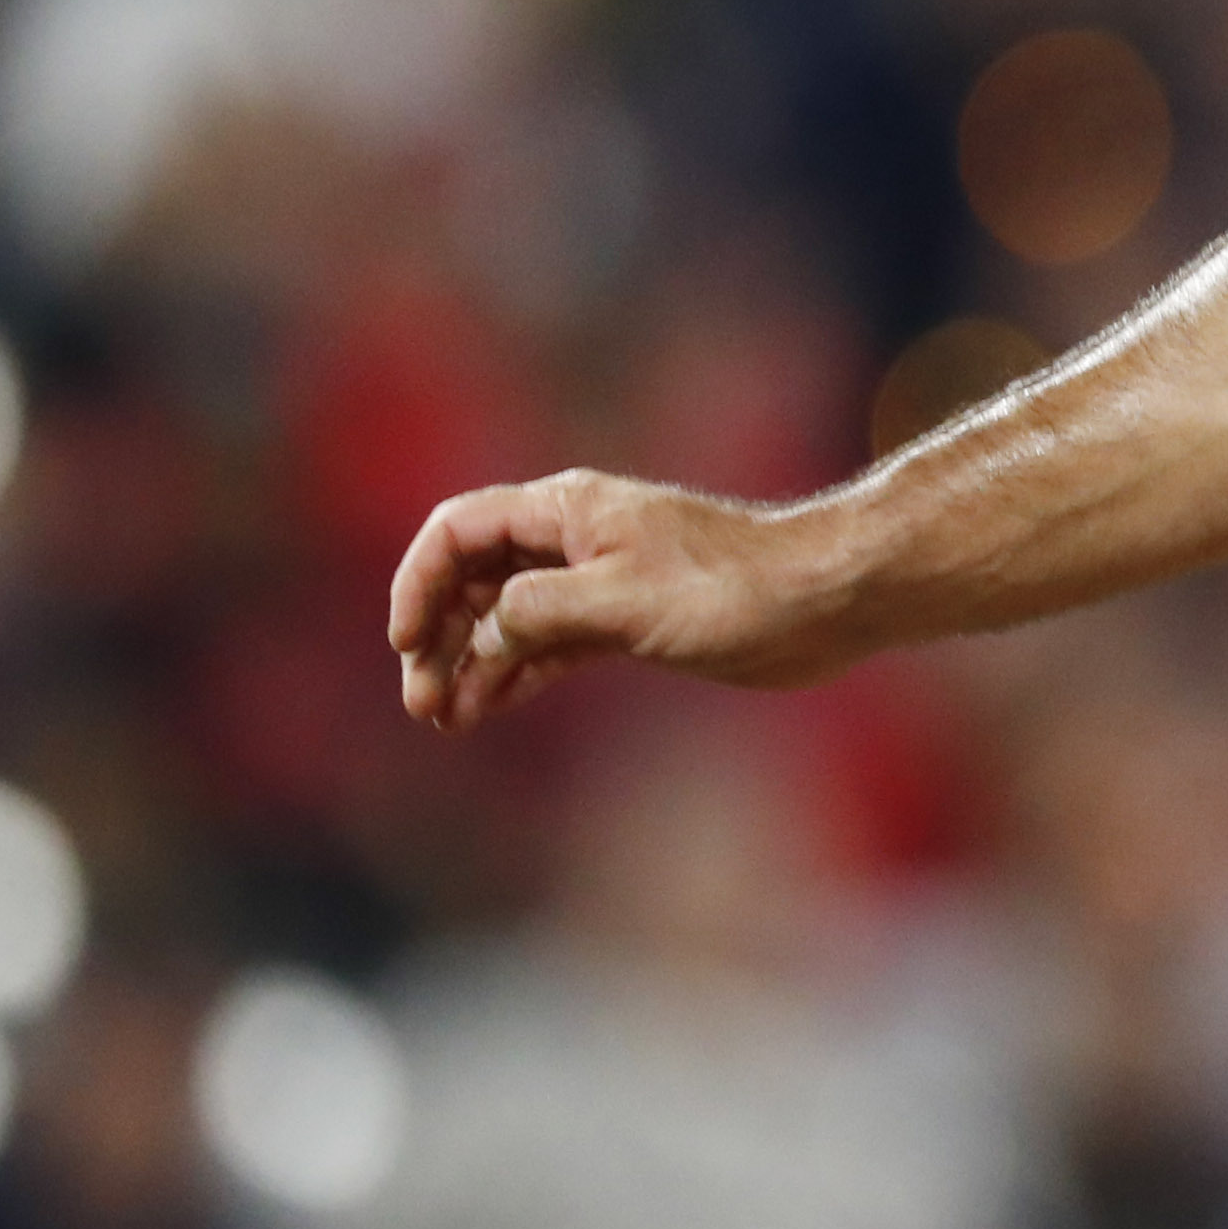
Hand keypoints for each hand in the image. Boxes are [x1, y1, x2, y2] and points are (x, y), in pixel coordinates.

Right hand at [386, 470, 858, 730]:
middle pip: (475, 577)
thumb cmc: (732, 588)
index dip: (419, 582)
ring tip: (444, 718)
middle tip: (420, 699)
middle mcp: (574, 538)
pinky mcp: (627, 619)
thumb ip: (540, 612)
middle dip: (438, 633)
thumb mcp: (622, 600)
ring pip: (508, 615)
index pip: (459, 532)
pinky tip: (487, 707)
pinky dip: (515, 671)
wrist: (822, 600)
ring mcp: (599, 579)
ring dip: (471, 661)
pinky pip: (549, 642)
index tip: (405, 643)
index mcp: (567, 510)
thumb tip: (483, 634)